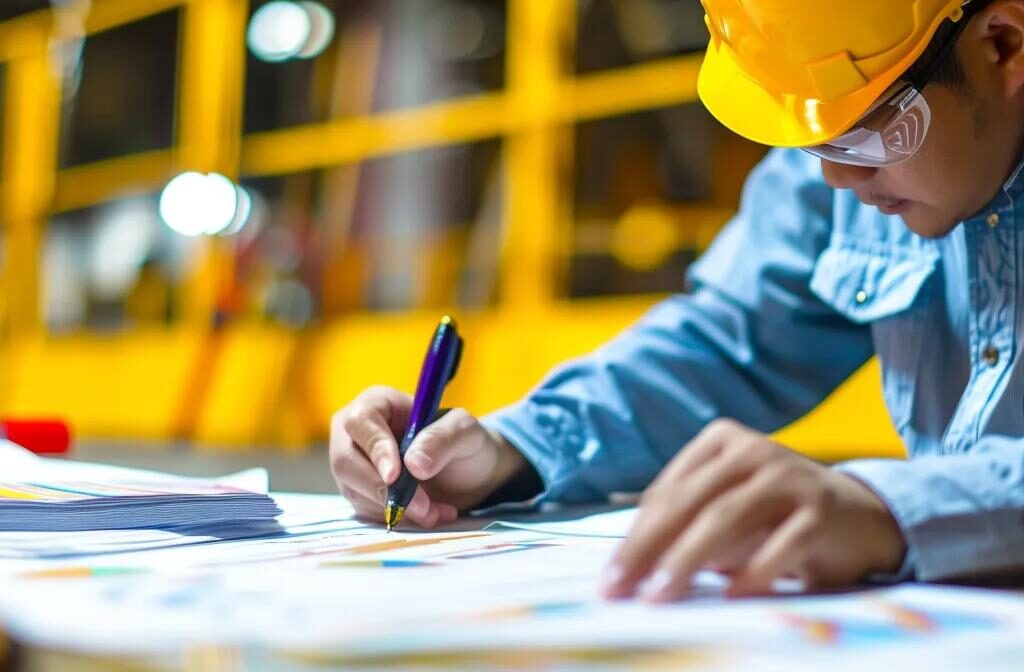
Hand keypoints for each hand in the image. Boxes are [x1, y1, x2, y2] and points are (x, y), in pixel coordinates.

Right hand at [329, 386, 524, 527]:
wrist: (468, 477)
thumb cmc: (463, 444)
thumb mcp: (465, 432)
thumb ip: (443, 438)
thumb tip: (413, 463)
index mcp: (377, 404)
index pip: (361, 422)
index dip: (375, 448)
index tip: (395, 475)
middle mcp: (356, 433)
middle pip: (346, 461)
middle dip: (383, 489)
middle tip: (421, 506)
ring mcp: (355, 465)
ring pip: (356, 491)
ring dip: (396, 508)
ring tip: (436, 511)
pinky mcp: (360, 494)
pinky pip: (366, 511)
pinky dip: (398, 518)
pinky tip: (429, 514)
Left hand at [602, 419, 906, 600]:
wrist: (862, 515)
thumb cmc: (775, 515)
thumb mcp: (727, 506)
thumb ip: (685, 523)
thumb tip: (630, 566)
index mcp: (721, 441)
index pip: (667, 491)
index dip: (635, 535)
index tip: (611, 575)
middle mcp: (753, 451)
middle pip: (688, 502)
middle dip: (647, 548)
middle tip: (620, 587)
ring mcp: (788, 477)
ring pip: (725, 518)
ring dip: (686, 560)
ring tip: (659, 594)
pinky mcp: (822, 510)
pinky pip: (780, 544)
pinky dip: (753, 572)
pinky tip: (728, 597)